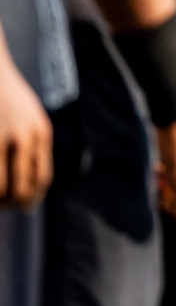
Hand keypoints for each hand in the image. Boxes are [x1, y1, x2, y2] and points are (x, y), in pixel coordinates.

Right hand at [0, 56, 52, 207]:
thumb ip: (33, 144)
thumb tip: (33, 182)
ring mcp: (1, 139)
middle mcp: (24, 137)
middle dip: (14, 203)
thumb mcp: (30, 117)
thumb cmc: (8, 97)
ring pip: (0, 186)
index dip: (33, 196)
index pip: (41, 177)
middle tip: (7, 209)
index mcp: (41, 133)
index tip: (25, 205)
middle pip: (21, 186)